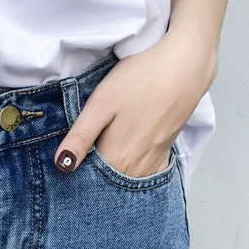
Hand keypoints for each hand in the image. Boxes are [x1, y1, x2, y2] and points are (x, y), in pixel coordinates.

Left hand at [55, 30, 217, 177]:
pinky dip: (130, 175)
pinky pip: (143, 176)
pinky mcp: (164, 154)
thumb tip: (62, 165)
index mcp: (116, 158)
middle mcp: (135, 168)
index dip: (74, 174)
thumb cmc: (142, 78)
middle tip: (83, 160)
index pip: (86, 181)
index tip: (66, 166)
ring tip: (101, 158)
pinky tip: (123, 161)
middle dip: (91, 179)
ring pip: (123, 181)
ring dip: (110, 177)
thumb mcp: (101, 103)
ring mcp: (152, 163)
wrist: (186, 64)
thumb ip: (80, 137)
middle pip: (105, 184)